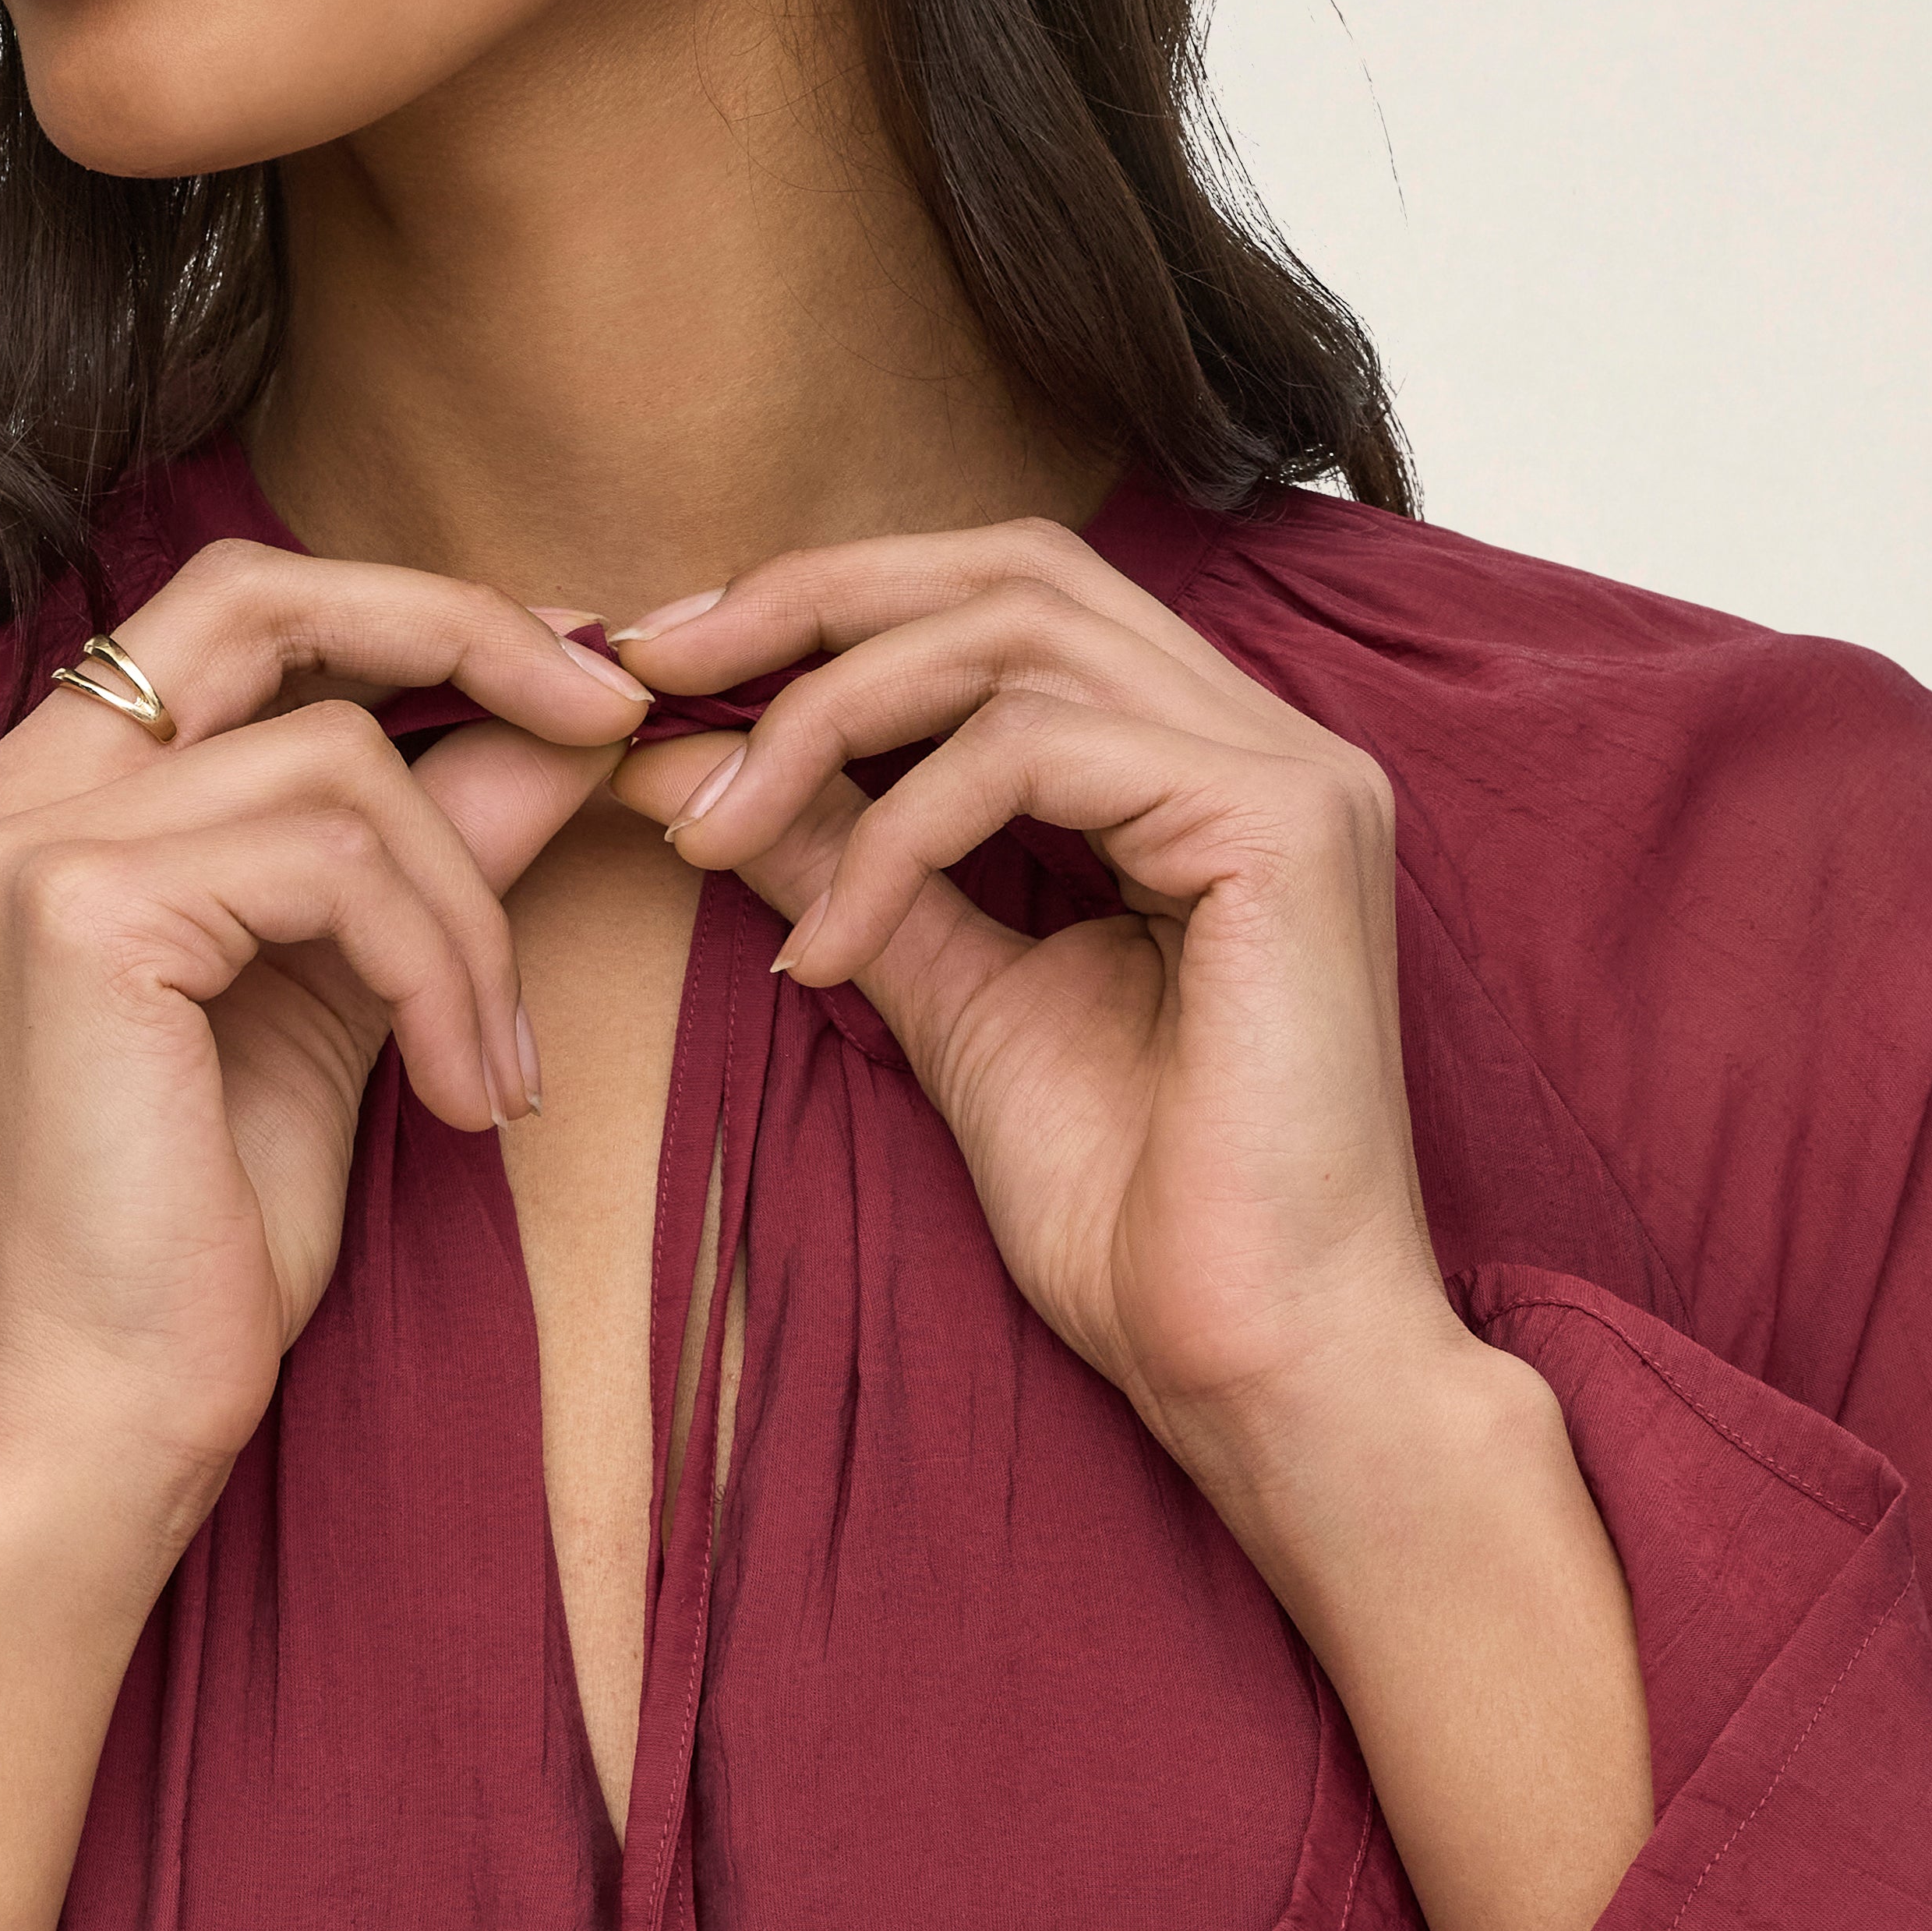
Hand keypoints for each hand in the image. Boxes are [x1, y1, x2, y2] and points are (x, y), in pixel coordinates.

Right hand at [0, 542, 649, 1546]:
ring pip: (345, 762)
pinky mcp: (79, 910)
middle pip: (258, 592)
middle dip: (464, 632)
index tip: (572, 693)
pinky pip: (344, 862)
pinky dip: (444, 970)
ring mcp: (20, 844)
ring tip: (497, 1068)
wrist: (92, 1427)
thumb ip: (425, 857)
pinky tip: (461, 1097)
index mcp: (31, 810)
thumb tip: (565, 726)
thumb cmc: (192, 1252)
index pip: (231, 615)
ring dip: (473, 915)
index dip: (413, 625)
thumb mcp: (339, 1008)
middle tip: (614, 719)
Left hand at [606, 516, 1652, 1930]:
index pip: (1005, 601)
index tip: (664, 671)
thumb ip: (848, 865)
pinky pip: (1035, 751)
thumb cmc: (1141, 1218)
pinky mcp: (1281, 827)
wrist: (1261, 1362)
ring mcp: (1286, 771)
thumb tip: (694, 769)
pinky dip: (894, 834)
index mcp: (1200, 767)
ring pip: (1013, 637)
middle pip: (1008, 568)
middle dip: (809, 603)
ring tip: (702, 827)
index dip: (830, 607)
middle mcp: (1260, 738)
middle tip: (645, 669)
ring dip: (822, 718)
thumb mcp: (951, 999)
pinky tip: (824, 949)